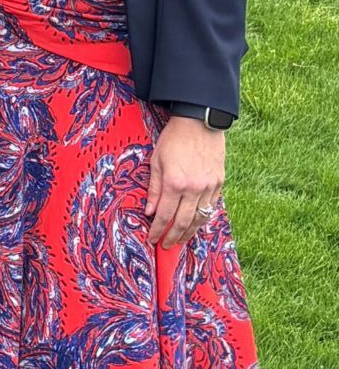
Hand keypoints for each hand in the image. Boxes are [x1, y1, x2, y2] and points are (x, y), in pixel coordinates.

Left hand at [145, 115, 225, 249]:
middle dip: (172, 237)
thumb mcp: (156, 161)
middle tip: (166, 246)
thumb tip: (150, 211)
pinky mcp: (219, 183)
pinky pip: (211, 207)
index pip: (164, 214)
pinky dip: (202, 219)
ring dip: (188, 232)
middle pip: (182, 221)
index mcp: (174, 182)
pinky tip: (195, 224)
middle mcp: (193, 188)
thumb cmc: (174, 139)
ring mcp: (208, 187)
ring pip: (199, 218)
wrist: (199, 122)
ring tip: (180, 241)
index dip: (157, 230)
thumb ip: (154, 188)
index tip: (152, 239)